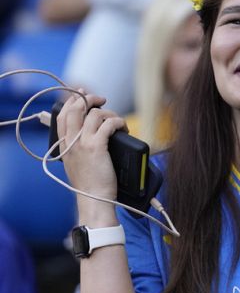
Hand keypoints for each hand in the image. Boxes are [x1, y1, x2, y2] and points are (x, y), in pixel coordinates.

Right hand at [57, 92, 126, 224]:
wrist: (94, 199)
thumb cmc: (90, 183)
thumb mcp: (76, 162)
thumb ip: (77, 146)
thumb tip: (92, 130)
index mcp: (63, 145)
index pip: (62, 115)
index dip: (72, 100)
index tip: (82, 93)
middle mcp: (70, 142)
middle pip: (75, 108)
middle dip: (89, 98)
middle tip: (102, 100)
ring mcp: (82, 144)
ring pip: (94, 114)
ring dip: (109, 113)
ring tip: (117, 122)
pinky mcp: (96, 147)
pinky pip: (108, 124)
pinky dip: (118, 122)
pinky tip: (123, 128)